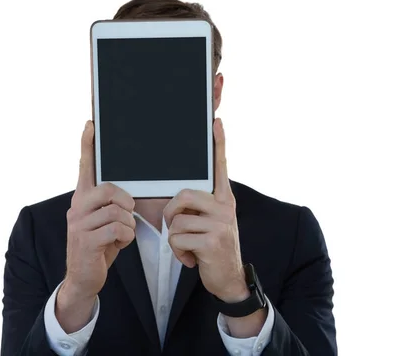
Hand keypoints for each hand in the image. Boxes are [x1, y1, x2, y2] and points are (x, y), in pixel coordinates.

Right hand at [56, 120, 135, 331]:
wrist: (83, 278)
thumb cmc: (99, 245)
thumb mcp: (104, 221)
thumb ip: (110, 204)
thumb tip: (129, 194)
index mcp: (82, 198)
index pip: (84, 167)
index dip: (87, 145)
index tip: (90, 124)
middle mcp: (77, 206)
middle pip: (109, 189)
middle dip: (126, 202)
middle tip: (127, 213)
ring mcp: (79, 224)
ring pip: (117, 212)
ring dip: (127, 225)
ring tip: (121, 234)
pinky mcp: (86, 241)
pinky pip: (117, 229)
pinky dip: (126, 237)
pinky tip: (120, 243)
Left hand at [164, 118, 247, 302]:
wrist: (228, 278)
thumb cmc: (213, 246)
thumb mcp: (211, 222)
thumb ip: (200, 206)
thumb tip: (180, 193)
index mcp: (224, 199)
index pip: (221, 167)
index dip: (218, 144)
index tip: (216, 122)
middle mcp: (225, 206)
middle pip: (183, 194)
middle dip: (171, 213)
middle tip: (178, 229)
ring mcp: (220, 223)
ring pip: (176, 220)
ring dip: (175, 239)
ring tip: (189, 247)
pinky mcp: (212, 241)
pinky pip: (177, 238)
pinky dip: (178, 252)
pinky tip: (192, 259)